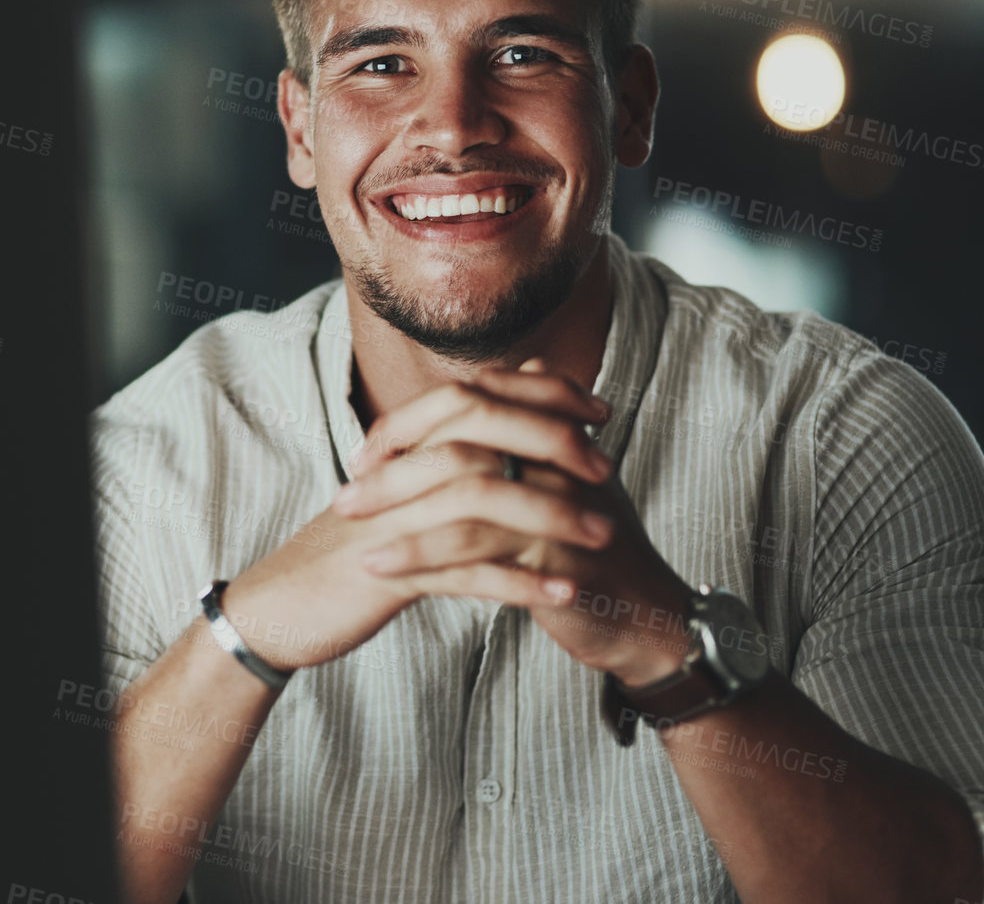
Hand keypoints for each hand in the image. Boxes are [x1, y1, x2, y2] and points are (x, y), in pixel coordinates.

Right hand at [217, 369, 606, 672]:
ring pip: (483, 498)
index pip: (482, 393)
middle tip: (606, 466)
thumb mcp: (399, 495)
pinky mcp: (390, 571)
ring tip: (603, 535)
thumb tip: (502, 419)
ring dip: (551, 515)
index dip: (544, 393)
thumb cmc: (350, 550)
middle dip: (555, 442)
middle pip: (486, 429)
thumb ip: (449, 456)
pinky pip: (465, 571)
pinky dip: (518, 582)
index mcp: (405, 444)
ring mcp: (393, 517)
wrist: (280, 604)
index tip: (597, 409)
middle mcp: (399, 467)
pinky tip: (561, 594)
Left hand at [334, 359, 694, 686]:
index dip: (409, 425)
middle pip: (461, 441)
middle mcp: (557, 457)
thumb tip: (520, 368)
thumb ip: (531, 426)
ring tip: (355, 538)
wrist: (640, 614)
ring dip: (402, 520)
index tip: (363, 454)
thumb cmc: (589, 543)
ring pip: (466, 497)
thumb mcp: (560, 478)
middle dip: (394, 470)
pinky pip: (480, 554)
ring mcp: (559, 503)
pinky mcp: (557, 555)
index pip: (468, 404)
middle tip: (343, 496)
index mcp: (551, 430)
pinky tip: (388, 573)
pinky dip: (426, 561)